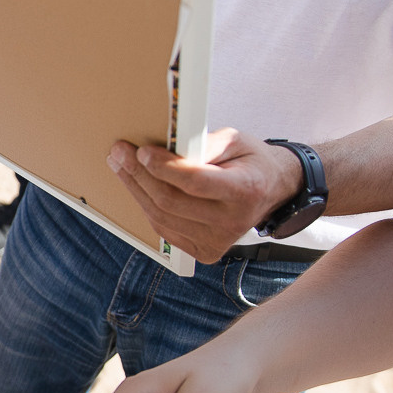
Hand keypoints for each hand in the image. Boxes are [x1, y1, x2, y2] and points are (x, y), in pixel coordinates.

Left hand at [108, 128, 304, 264]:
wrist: (272, 191)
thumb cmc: (250, 162)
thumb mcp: (235, 140)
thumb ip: (202, 143)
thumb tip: (164, 147)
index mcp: (246, 191)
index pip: (196, 182)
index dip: (164, 167)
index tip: (141, 150)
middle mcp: (233, 222)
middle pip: (171, 202)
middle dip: (139, 175)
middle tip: (119, 153)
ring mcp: (218, 241)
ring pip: (162, 218)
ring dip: (136, 190)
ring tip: (121, 166)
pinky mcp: (205, 251)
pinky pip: (165, 229)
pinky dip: (147, 207)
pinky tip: (139, 187)